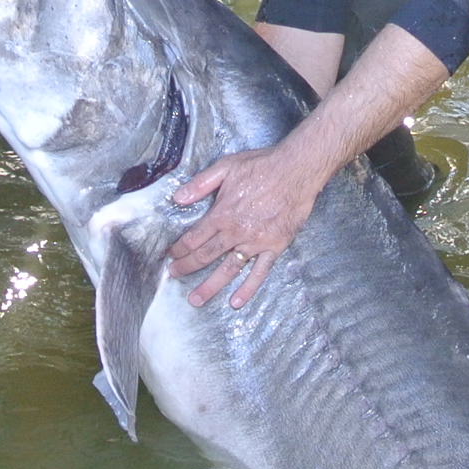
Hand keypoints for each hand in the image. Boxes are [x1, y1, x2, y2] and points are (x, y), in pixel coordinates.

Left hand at [167, 142, 328, 307]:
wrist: (297, 171)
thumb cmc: (263, 166)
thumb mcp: (226, 167)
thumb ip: (200, 184)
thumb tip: (177, 198)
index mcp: (222, 214)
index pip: (194, 238)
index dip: (179, 249)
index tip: (170, 256)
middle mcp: (236, 232)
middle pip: (206, 256)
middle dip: (187, 268)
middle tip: (174, 276)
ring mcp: (255, 242)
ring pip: (228, 270)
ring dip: (210, 286)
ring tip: (196, 299)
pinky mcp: (274, 247)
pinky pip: (259, 272)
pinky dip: (248, 289)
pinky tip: (236, 302)